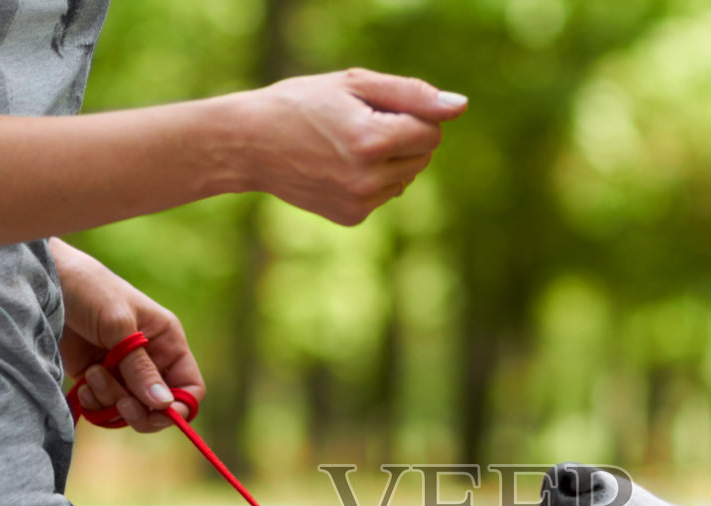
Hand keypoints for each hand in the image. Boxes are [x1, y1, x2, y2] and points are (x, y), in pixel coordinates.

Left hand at [51, 239, 205, 432]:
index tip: (157, 412)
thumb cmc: (90, 290)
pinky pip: (103, 408)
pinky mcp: (96, 379)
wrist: (46, 283)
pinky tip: (83, 383)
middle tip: (121, 404)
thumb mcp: (118, 326)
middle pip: (159, 407)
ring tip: (93, 373)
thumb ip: (140, 368)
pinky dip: (94, 404)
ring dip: (110, 401)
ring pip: (130, 410)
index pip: (189, 387)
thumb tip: (164, 404)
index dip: (179, 406)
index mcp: (167, 342)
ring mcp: (122, 372)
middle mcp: (150, 360)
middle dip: (140, 411)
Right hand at [242, 68, 467, 225]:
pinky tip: (340, 167)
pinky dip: (374, 180)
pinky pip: (386, 194)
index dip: (412, 115)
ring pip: (408, 177)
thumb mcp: (355, 84)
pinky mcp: (352, 217)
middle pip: (424, 157)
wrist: (251, 144)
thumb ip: (413, 94)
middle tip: (360, 124)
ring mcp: (360, 203)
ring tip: (348, 145)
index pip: (431, 132)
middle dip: (405, 138)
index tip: (379, 107)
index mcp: (371, 141)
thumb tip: (460, 107)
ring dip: (390, 160)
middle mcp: (368, 178)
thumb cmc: (302, 103)